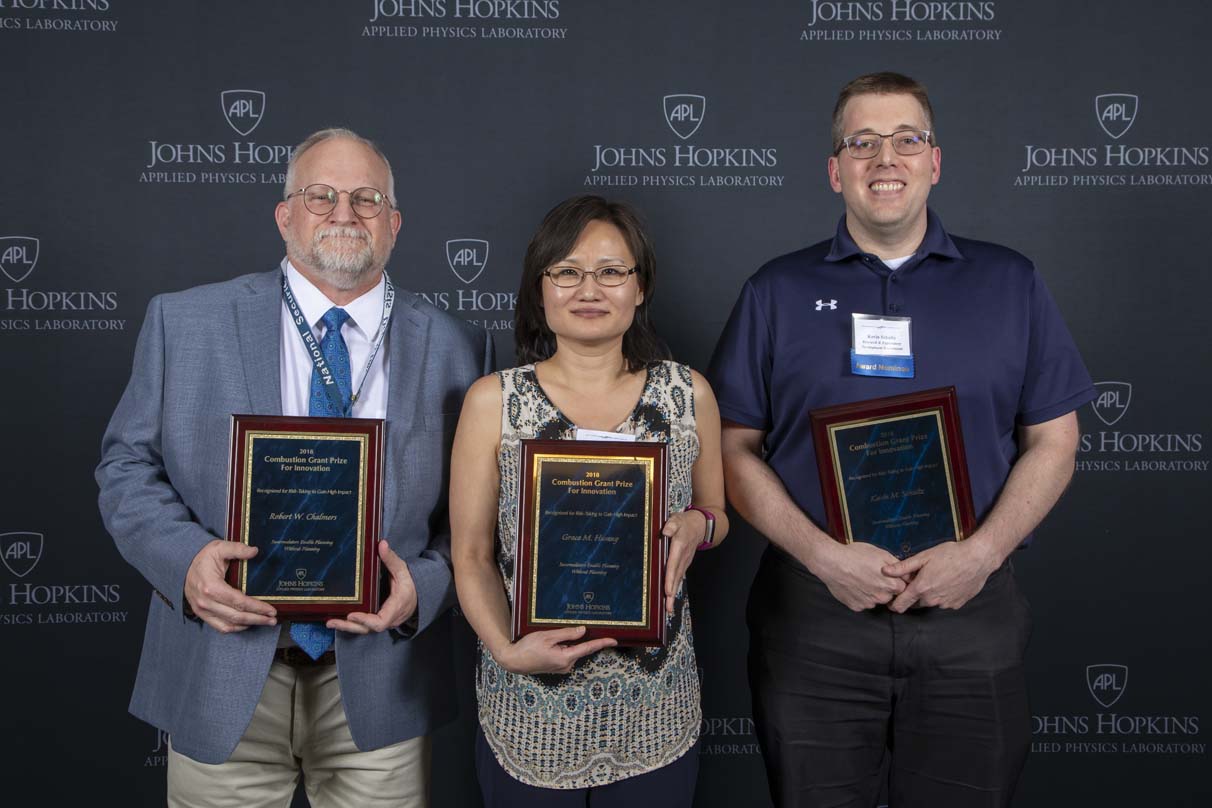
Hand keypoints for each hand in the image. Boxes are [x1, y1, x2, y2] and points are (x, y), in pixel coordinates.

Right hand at [184, 540, 276, 632]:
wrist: (183, 565)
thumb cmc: (203, 558)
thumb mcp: (220, 548)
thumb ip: (237, 549)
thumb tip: (255, 551)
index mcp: (212, 587)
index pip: (239, 602)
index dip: (257, 607)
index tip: (271, 609)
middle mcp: (206, 602)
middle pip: (237, 616)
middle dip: (257, 619)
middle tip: (273, 620)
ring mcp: (203, 610)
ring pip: (230, 624)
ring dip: (248, 625)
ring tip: (264, 622)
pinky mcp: (202, 614)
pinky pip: (220, 626)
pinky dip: (235, 628)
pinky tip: (247, 624)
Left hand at [327, 540, 416, 633]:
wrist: (418, 596)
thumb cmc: (410, 584)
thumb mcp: (402, 570)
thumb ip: (391, 558)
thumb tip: (381, 544)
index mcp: (395, 607)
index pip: (381, 621)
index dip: (366, 620)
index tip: (352, 614)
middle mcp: (388, 618)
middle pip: (367, 629)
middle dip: (349, 626)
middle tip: (332, 621)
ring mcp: (383, 622)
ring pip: (364, 629)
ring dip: (347, 627)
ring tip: (330, 622)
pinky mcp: (378, 621)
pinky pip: (365, 626)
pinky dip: (351, 624)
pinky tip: (338, 620)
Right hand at [494, 625, 617, 674]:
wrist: (513, 661)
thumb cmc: (528, 648)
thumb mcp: (547, 636)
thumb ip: (567, 634)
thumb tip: (583, 631)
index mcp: (565, 658)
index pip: (588, 648)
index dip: (602, 643)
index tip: (614, 640)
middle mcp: (566, 665)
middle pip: (580, 648)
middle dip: (581, 638)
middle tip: (580, 626)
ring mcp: (561, 668)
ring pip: (572, 651)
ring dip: (569, 642)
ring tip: (553, 636)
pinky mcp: (556, 667)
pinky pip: (566, 654)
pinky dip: (564, 647)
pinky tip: (552, 642)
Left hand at [661, 510, 706, 613]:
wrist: (700, 526)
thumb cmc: (684, 522)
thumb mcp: (677, 519)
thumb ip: (672, 525)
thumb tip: (666, 532)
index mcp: (679, 546)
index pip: (673, 564)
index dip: (670, 578)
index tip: (668, 590)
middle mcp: (683, 557)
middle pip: (676, 577)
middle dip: (672, 593)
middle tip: (668, 607)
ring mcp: (684, 562)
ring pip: (678, 579)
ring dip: (673, 594)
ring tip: (668, 608)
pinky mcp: (684, 564)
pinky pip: (679, 577)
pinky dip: (675, 588)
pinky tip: (670, 598)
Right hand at [808, 540, 906, 610]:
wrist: (832, 563)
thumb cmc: (855, 556)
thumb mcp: (880, 553)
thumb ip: (897, 565)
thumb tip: (906, 573)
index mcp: (891, 585)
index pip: (902, 587)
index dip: (895, 580)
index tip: (888, 576)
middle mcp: (882, 598)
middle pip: (889, 595)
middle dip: (884, 588)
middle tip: (873, 576)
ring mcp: (868, 604)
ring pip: (876, 600)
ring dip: (872, 593)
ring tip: (861, 579)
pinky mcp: (856, 606)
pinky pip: (862, 603)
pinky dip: (860, 596)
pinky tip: (854, 585)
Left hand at [882, 539, 999, 612]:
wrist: (978, 559)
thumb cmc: (950, 555)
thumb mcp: (924, 557)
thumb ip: (903, 567)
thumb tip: (884, 571)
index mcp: (921, 588)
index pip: (900, 605)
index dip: (893, 603)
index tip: (892, 599)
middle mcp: (932, 600)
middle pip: (915, 603)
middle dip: (913, 595)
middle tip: (918, 579)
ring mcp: (945, 604)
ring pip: (930, 603)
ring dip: (928, 595)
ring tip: (936, 578)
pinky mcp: (956, 605)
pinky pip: (943, 603)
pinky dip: (942, 595)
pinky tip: (947, 582)